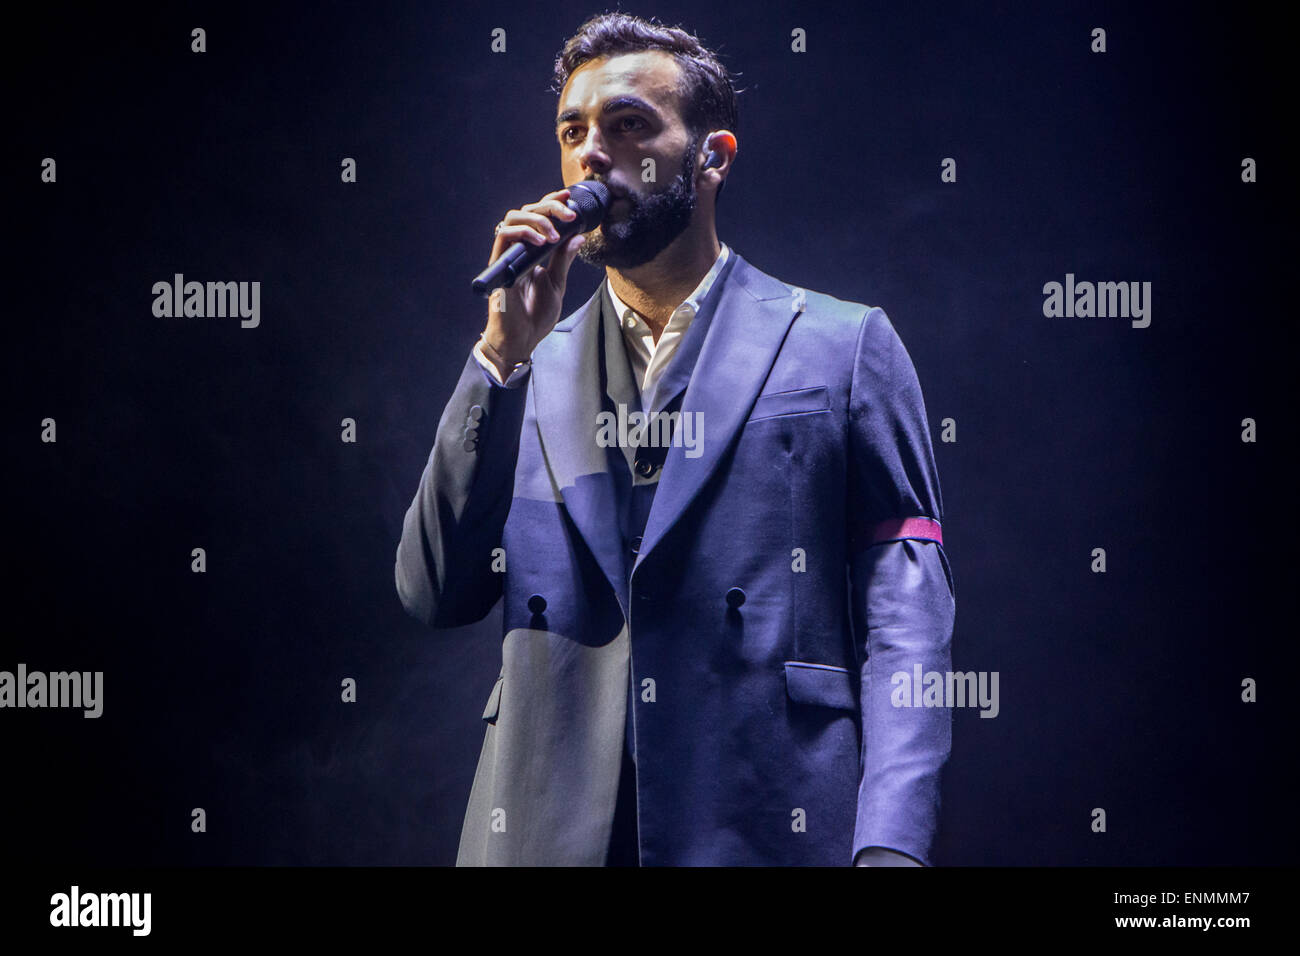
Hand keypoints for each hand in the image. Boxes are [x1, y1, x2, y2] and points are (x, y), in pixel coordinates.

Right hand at [481, 187, 588, 371]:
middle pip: (526, 211)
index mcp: (532, 251)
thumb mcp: (557, 283)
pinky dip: (522, 232)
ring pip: (512, 218)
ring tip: (554, 233)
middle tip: (569, 215)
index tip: (568, 197)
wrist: (522, 338)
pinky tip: (539, 240)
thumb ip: (564, 260)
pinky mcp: (499, 265)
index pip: (538, 217)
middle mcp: (518, 249)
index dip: (551, 203)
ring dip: (536, 219)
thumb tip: (578, 237)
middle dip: (549, 207)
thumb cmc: (536, 315)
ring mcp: (507, 255)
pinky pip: (504, 237)